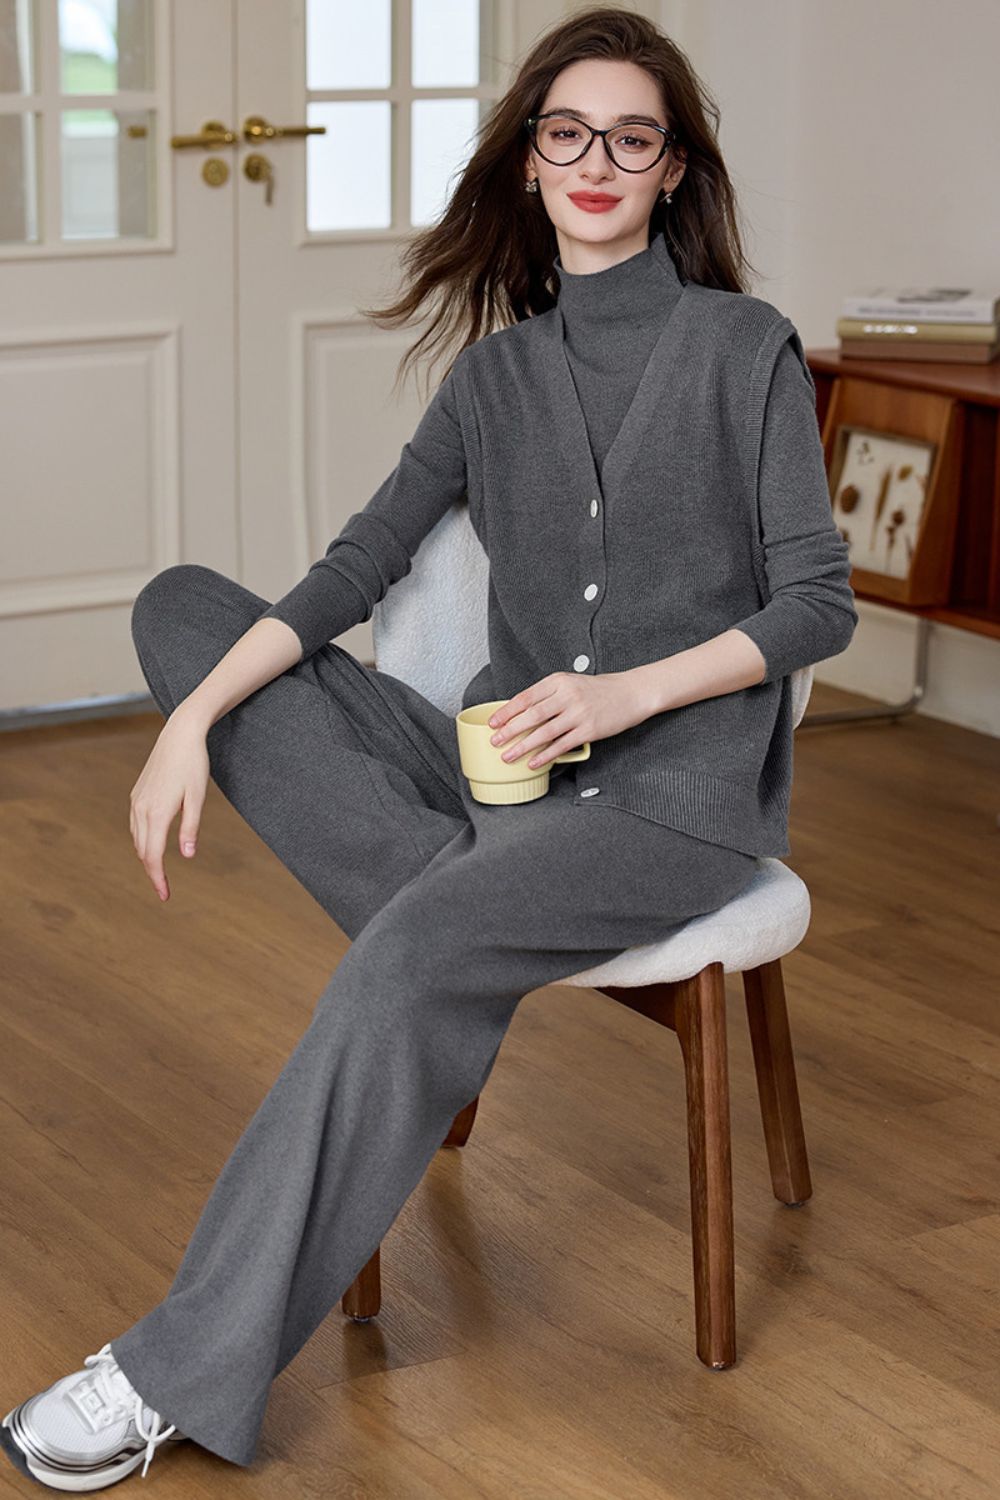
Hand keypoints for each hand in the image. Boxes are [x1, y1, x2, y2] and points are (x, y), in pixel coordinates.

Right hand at [129, 710, 210, 901]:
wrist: (179, 735)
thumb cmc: (193, 765)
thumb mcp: (198, 797)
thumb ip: (191, 828)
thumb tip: (188, 856)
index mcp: (156, 813)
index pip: (154, 856)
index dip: (158, 879)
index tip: (164, 896)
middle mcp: (141, 809)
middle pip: (143, 851)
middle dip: (152, 873)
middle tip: (164, 891)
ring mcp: (136, 801)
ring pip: (137, 839)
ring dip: (146, 858)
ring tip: (159, 873)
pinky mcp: (137, 794)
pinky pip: (135, 825)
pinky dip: (142, 841)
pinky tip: (151, 845)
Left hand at [487, 670, 651, 769]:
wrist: (631, 692)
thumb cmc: (599, 690)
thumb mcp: (571, 683)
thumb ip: (549, 695)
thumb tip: (522, 713)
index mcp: (559, 681)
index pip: (526, 697)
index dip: (507, 711)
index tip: (493, 723)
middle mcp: (568, 696)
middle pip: (531, 716)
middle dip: (510, 731)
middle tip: (495, 741)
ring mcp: (579, 713)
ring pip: (544, 733)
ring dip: (523, 747)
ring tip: (509, 756)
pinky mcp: (589, 730)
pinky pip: (562, 745)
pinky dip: (545, 756)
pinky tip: (534, 763)